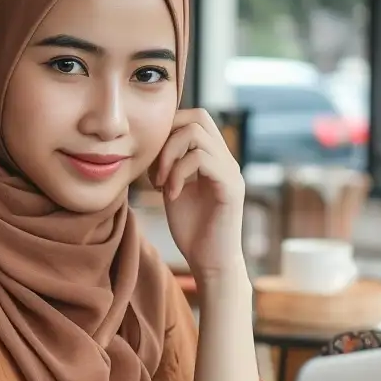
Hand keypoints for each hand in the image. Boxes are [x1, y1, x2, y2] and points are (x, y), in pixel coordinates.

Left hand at [149, 106, 246, 286]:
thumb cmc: (191, 230)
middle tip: (155, 167)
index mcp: (214, 158)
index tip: (151, 162)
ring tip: (160, 183)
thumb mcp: (173, 187)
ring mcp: (231, 171)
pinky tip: (170, 194)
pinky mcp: (231, 186)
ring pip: (196, 133)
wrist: (210, 264)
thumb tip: (148, 140)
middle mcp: (226, 160)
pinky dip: (178, 172)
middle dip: (167, 135)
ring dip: (169, 155)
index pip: (193, 118)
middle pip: (198, 116)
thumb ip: (168, 163)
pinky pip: (201, 159)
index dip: (166, 130)